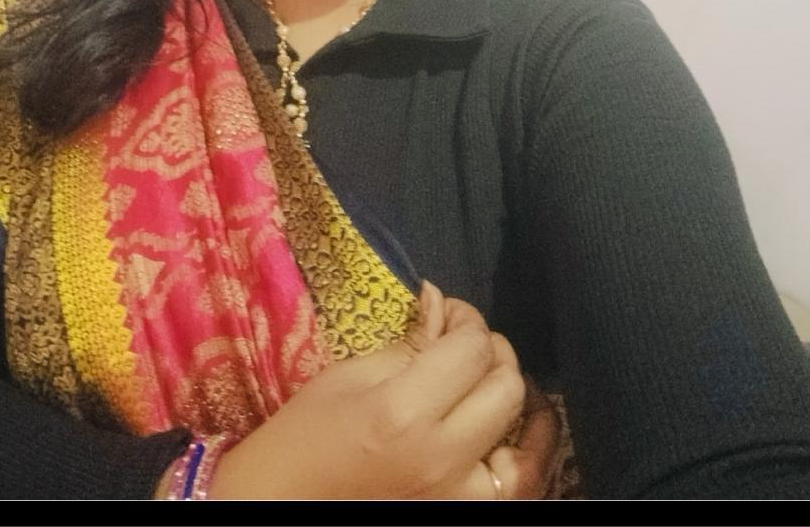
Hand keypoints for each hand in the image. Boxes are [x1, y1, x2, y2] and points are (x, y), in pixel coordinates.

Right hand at [205, 284, 525, 499]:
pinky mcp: (460, 514)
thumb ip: (408, 345)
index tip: (448, 312)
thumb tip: (440, 304)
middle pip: (506, 389)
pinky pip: (515, 487)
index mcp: (404, 411)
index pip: (471, 350)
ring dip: (516, 403)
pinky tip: (509, 431)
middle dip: (492, 352)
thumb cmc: (306, 434)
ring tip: (495, 381)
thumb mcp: (349, 375)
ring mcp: (457, 496)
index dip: (467, 320)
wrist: (284, 499)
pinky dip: (523, 454)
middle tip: (466, 343)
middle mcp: (442, 457)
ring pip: (525, 445)